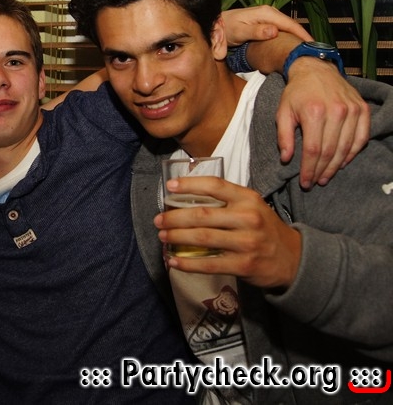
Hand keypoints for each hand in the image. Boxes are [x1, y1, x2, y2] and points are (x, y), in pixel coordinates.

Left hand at [155, 176, 301, 289]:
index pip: (215, 186)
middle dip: (174, 217)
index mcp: (248, 198)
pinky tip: (173, 261)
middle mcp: (248, 218)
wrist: (292, 258)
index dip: (190, 185)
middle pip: (202, 215)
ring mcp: (247, 242)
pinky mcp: (244, 265)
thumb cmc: (263, 228)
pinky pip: (209, 264)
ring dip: (177, 237)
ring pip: (203, 238)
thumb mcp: (252, 206)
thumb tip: (185, 198)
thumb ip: (226, 200)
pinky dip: (188, 264)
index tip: (169, 187)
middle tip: (159, 220)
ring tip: (163, 237)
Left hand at [222, 5, 311, 45]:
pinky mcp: (266, 23)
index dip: (302, 35)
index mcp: (267, 13)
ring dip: (297, 38)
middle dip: (303, 38)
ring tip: (306, 50)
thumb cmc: (226, 28)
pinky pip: (282, 30)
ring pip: (288, 29)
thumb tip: (274, 31)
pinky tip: (292, 46)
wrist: (217, 25)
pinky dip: (289, 37)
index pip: (290, 24)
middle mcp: (270, 13)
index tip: (312, 47)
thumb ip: (256, 31)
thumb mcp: (240, 31)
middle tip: (313, 52)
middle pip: (292, 26)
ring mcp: (269, 17)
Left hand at [279, 58, 369, 187]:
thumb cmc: (296, 93)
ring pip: (347, 147)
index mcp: (314, 112)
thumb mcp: (282, 112)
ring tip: (326, 177)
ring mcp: (352, 110)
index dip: (309, 169)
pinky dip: (353, 153)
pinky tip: (343, 162)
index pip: (313, 150)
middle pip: (331, 151)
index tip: (305, 182)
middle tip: (315, 183)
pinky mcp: (362, 109)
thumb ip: (283, 136)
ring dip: (337, 166)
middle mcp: (336, 111)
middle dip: (322, 171)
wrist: (315, 69)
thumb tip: (286, 159)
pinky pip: (361, 137)